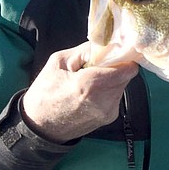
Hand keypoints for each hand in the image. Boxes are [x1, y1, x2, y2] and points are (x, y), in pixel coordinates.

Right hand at [21, 42, 138, 142]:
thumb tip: (105, 43)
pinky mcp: (109, 118)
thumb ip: (85, 50)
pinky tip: (91, 93)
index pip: (127, 68)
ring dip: (111, 79)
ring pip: (122, 86)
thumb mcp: (58, 62)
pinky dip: (108, 91)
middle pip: (126, 75)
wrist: (41, 126)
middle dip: (115, 67)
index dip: (123, 57)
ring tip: (90, 81)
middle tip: (97, 66)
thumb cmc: (45, 93)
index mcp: (90, 84)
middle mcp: (104, 100)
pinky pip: (116, 96)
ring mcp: (109, 111)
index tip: (115, 52)